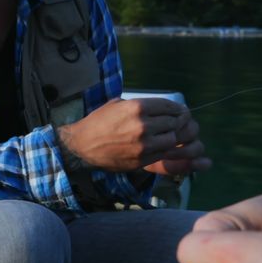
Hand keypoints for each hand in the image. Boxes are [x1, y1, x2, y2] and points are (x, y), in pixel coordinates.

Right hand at [57, 98, 210, 172]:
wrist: (82, 145)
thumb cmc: (100, 121)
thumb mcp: (119, 104)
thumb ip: (141, 105)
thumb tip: (162, 107)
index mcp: (137, 107)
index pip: (169, 106)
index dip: (177, 109)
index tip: (179, 111)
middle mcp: (143, 125)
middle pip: (173, 123)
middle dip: (174, 123)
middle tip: (172, 124)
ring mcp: (144, 144)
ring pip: (172, 139)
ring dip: (170, 137)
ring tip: (164, 135)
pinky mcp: (142, 159)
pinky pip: (163, 153)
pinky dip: (163, 149)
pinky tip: (158, 145)